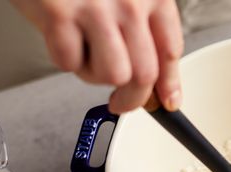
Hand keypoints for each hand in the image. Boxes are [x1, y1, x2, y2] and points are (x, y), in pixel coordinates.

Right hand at [11, 0, 183, 113]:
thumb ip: (144, 32)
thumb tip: (159, 84)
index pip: (170, 52)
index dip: (169, 85)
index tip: (167, 102)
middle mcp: (130, 1)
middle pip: (145, 73)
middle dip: (132, 98)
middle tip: (119, 101)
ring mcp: (96, 8)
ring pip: (113, 74)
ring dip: (96, 75)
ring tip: (86, 54)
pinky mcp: (60, 14)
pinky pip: (70, 64)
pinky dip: (65, 59)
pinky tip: (63, 37)